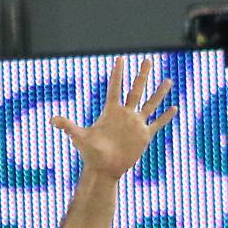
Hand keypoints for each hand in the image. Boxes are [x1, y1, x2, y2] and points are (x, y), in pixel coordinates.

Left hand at [53, 56, 175, 178]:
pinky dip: (166, 117)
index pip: (115, 88)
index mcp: (111, 111)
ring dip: (159, 93)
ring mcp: (136, 124)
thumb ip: (68, 126)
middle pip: (136, 90)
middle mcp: (125, 114)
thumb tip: (52, 119)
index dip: (117, 74)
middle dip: (142, 75)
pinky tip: (174, 108)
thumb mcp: (79, 137)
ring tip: (168, 80)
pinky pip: (157, 123)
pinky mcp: (144, 136)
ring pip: (150, 103)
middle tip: (148, 60)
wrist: (104, 169)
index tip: (120, 59)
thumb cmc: (90, 153)